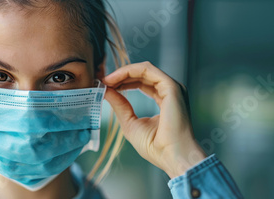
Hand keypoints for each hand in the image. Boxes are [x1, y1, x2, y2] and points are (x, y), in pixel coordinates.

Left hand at [102, 61, 206, 177]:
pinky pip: (147, 70)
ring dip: (122, 72)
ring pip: (144, 69)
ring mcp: (172, 88)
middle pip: (142, 74)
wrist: (170, 156)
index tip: (104, 85)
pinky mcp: (171, 87)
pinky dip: (129, 71)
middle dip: (120, 75)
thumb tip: (106, 90)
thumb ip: (120, 105)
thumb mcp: (130, 122)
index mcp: (164, 99)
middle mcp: (169, 91)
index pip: (141, 83)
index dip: (121, 82)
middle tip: (101, 80)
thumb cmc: (155, 146)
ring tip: (106, 80)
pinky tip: (114, 80)